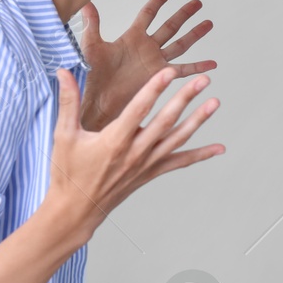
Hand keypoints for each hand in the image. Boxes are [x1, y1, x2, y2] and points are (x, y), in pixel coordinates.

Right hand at [47, 66, 223, 242]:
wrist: (76, 210)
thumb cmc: (68, 172)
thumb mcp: (64, 135)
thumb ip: (68, 102)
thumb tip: (63, 72)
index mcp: (114, 141)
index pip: (138, 109)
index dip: (154, 89)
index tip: (168, 72)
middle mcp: (134, 152)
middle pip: (165, 121)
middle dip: (185, 99)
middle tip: (203, 81)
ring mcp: (146, 164)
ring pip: (177, 139)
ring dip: (198, 120)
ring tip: (215, 103)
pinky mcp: (151, 173)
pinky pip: (180, 162)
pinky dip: (200, 155)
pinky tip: (219, 148)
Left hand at [77, 0, 214, 132]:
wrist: (97, 100)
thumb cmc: (92, 75)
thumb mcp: (91, 45)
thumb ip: (93, 24)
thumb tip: (86, 4)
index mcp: (132, 38)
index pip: (148, 14)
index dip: (158, 2)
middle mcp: (147, 48)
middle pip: (170, 26)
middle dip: (184, 14)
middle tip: (197, 3)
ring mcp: (156, 62)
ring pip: (180, 44)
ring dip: (194, 34)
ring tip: (208, 23)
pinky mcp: (161, 76)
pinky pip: (183, 70)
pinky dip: (198, 67)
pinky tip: (211, 64)